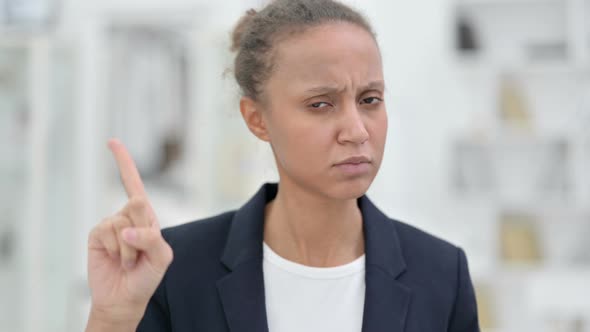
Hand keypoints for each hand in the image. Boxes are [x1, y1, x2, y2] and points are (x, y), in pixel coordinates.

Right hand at [86, 139, 172, 329]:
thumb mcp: (161, 258)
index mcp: (146, 216)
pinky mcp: (97, 235)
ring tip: (129, 260)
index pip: (134, 184)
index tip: (112, 142)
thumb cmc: (147, 276)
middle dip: (142, 231)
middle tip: (140, 252)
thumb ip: (150, 239)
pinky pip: (107, 233)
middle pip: (137, 204)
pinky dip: (115, 250)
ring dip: (128, 248)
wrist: (124, 297)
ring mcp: (111, 225)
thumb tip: (126, 230)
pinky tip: (115, 259)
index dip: (124, 162)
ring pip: (121, 223)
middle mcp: (128, 216)